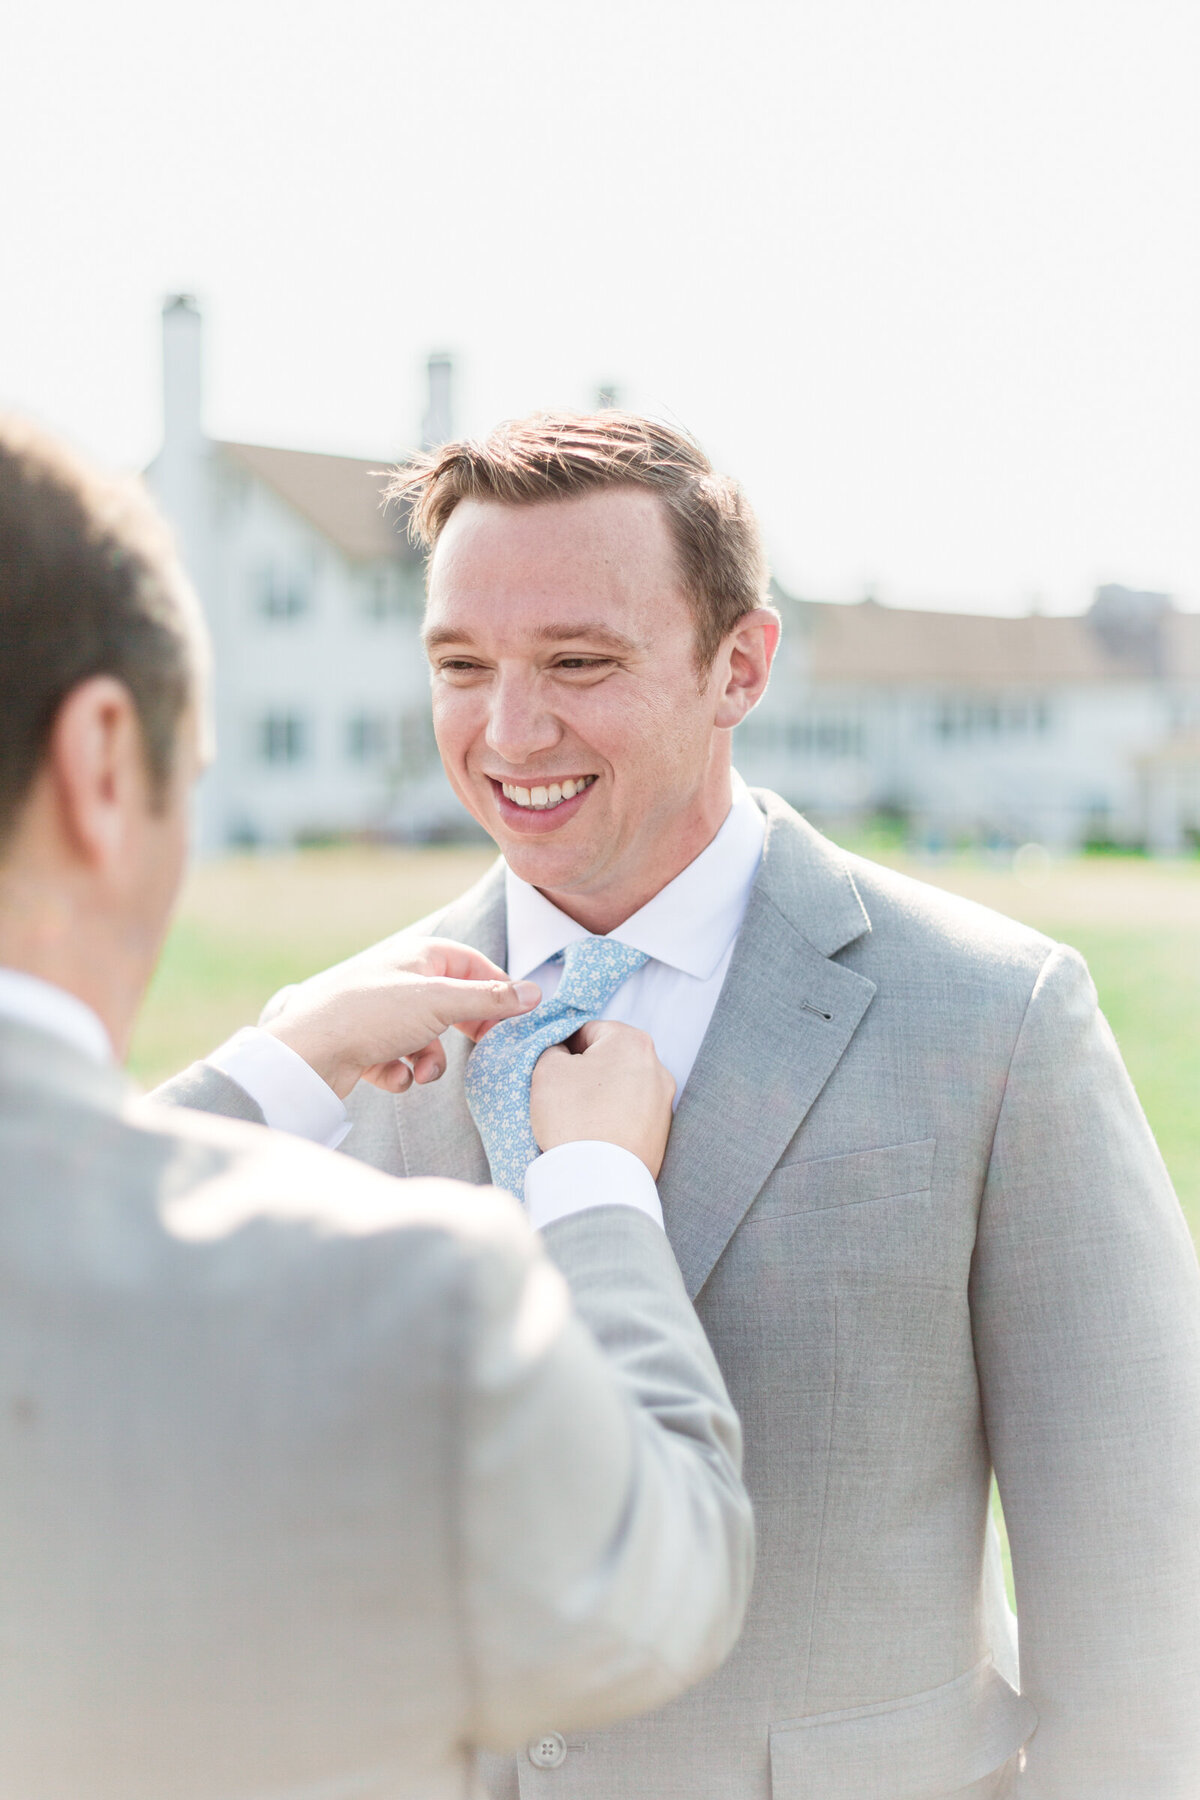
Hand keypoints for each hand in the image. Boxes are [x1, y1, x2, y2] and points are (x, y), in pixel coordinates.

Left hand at [262, 937, 539, 1098]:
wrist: (307, 1054)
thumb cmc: (371, 1015)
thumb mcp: (440, 1003)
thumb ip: (489, 999)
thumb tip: (535, 992)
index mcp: (418, 956)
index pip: (472, 963)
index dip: (497, 989)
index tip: (516, 1018)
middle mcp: (400, 979)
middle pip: (451, 1003)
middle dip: (464, 1032)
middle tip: (484, 1051)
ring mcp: (381, 1013)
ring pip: (426, 1037)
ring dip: (431, 1060)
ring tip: (421, 1073)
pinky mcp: (364, 1044)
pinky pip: (398, 1059)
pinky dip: (401, 1071)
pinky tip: (391, 1076)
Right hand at [529, 1020, 675, 1177]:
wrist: (598, 1182)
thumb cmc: (573, 1118)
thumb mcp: (547, 1070)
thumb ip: (553, 1048)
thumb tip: (562, 1052)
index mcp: (633, 1042)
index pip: (589, 1030)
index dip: (564, 1047)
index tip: (552, 1069)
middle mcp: (658, 1068)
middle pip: (609, 1060)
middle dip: (585, 1073)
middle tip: (562, 1095)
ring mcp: (664, 1103)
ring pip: (621, 1089)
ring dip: (601, 1097)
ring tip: (578, 1120)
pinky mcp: (663, 1135)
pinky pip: (631, 1117)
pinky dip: (613, 1121)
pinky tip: (595, 1136)